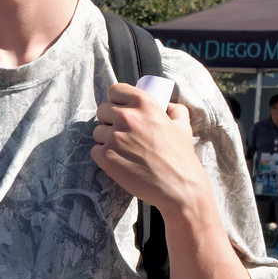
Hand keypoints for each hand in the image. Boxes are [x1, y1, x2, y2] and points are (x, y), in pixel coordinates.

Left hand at [92, 84, 202, 216]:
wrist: (179, 187)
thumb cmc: (181, 157)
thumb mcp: (183, 126)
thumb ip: (175, 110)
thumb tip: (167, 104)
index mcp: (144, 103)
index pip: (115, 90)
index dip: (116, 100)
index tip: (120, 109)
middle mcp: (127, 117)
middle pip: (102, 110)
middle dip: (110, 120)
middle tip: (123, 133)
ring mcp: (114, 137)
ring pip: (97, 131)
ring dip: (106, 139)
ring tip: (124, 150)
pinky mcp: (105, 156)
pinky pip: (94, 150)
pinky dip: (103, 156)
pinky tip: (119, 161)